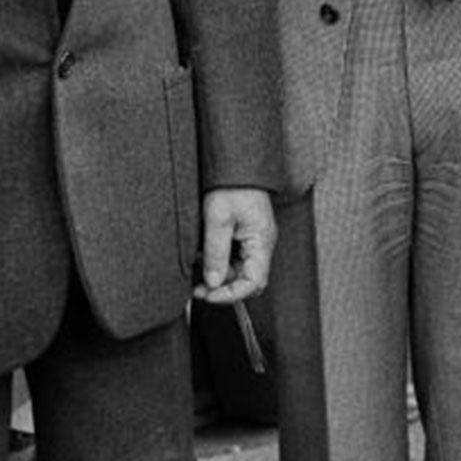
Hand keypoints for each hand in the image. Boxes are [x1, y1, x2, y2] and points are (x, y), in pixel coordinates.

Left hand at [191, 187, 276, 303]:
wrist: (236, 165)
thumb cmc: (231, 187)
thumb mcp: (217, 219)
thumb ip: (216, 253)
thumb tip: (212, 283)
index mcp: (261, 240)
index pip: (253, 282)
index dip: (231, 294)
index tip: (208, 294)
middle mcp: (262, 243)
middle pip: (248, 280)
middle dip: (224, 288)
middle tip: (198, 288)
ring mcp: (255, 240)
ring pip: (240, 271)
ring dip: (219, 276)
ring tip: (198, 270)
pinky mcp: (247, 235)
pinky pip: (236, 259)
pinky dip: (220, 263)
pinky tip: (205, 257)